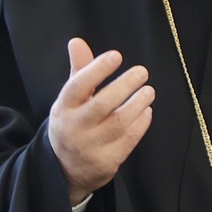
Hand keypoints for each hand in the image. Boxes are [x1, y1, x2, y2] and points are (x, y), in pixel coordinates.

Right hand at [48, 37, 153, 203]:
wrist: (64, 170)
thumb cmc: (72, 124)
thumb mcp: (70, 100)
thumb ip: (79, 71)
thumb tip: (77, 41)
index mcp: (63, 109)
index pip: (78, 86)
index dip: (97, 69)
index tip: (116, 56)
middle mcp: (74, 128)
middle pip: (102, 104)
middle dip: (125, 85)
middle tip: (142, 72)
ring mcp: (90, 147)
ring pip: (119, 123)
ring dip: (138, 104)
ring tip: (148, 91)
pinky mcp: (106, 162)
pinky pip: (128, 140)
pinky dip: (141, 123)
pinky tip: (146, 111)